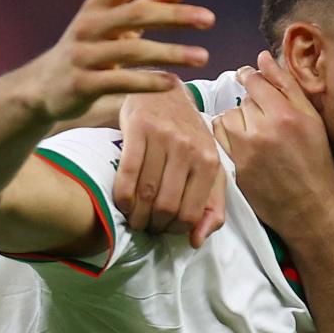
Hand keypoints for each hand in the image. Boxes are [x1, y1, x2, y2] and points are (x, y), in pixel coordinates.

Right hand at [22, 0, 214, 121]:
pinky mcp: (83, 83)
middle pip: (137, 13)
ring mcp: (84, 54)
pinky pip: (120, 81)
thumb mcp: (116, 26)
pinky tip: (173, 82)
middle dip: (175, 15)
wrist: (42, 89)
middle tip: (209, 19)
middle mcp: (90, 25)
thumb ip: (150, 3)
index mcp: (98, 6)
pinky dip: (148, 81)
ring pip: (133, 50)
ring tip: (203, 57)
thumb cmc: (90, 51)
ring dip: (171, 53)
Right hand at [114, 83, 225, 246]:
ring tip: (134, 218)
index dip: (174, 230)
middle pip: (166, 206)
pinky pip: (127, 172)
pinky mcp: (138, 128)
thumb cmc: (188, 135)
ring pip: (146, 193)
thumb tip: (197, 240)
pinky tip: (122, 203)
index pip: (191, 213)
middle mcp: (189, 149)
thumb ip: (211, 204)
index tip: (164, 229)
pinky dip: (122, 195)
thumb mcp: (208, 166)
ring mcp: (163, 138)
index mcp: (210, 161)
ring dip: (136, 215)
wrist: (166, 91)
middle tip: (146, 226)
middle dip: (153, 225)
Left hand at [213, 51, 333, 234]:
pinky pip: (221, 140)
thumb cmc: (317, 163)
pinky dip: (229, 139)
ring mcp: (246, 151)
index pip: (254, 80)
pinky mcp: (235, 169)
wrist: (311, 208)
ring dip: (237, 120)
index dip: (251, 77)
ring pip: (226, 117)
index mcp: (286, 115)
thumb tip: (263, 57)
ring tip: (254, 132)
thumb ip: (287, 86)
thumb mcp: (312, 120)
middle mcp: (263, 130)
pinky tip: (246, 147)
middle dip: (251, 104)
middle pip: (242, 99)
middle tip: (266, 119)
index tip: (252, 81)